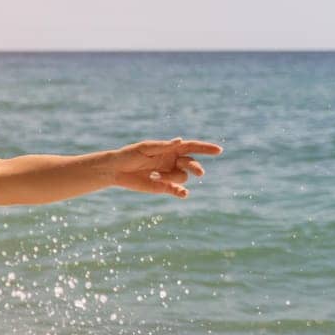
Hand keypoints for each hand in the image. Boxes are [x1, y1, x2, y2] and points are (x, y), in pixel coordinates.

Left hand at [108, 137, 222, 197]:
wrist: (116, 170)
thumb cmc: (129, 155)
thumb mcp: (145, 148)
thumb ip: (163, 146)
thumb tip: (179, 141)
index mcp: (170, 149)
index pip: (192, 147)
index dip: (205, 148)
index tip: (218, 150)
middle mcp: (173, 161)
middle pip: (191, 164)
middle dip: (196, 167)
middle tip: (199, 172)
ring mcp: (169, 174)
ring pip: (182, 177)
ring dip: (171, 177)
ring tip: (154, 176)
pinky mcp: (163, 187)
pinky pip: (177, 190)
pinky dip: (181, 192)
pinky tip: (182, 194)